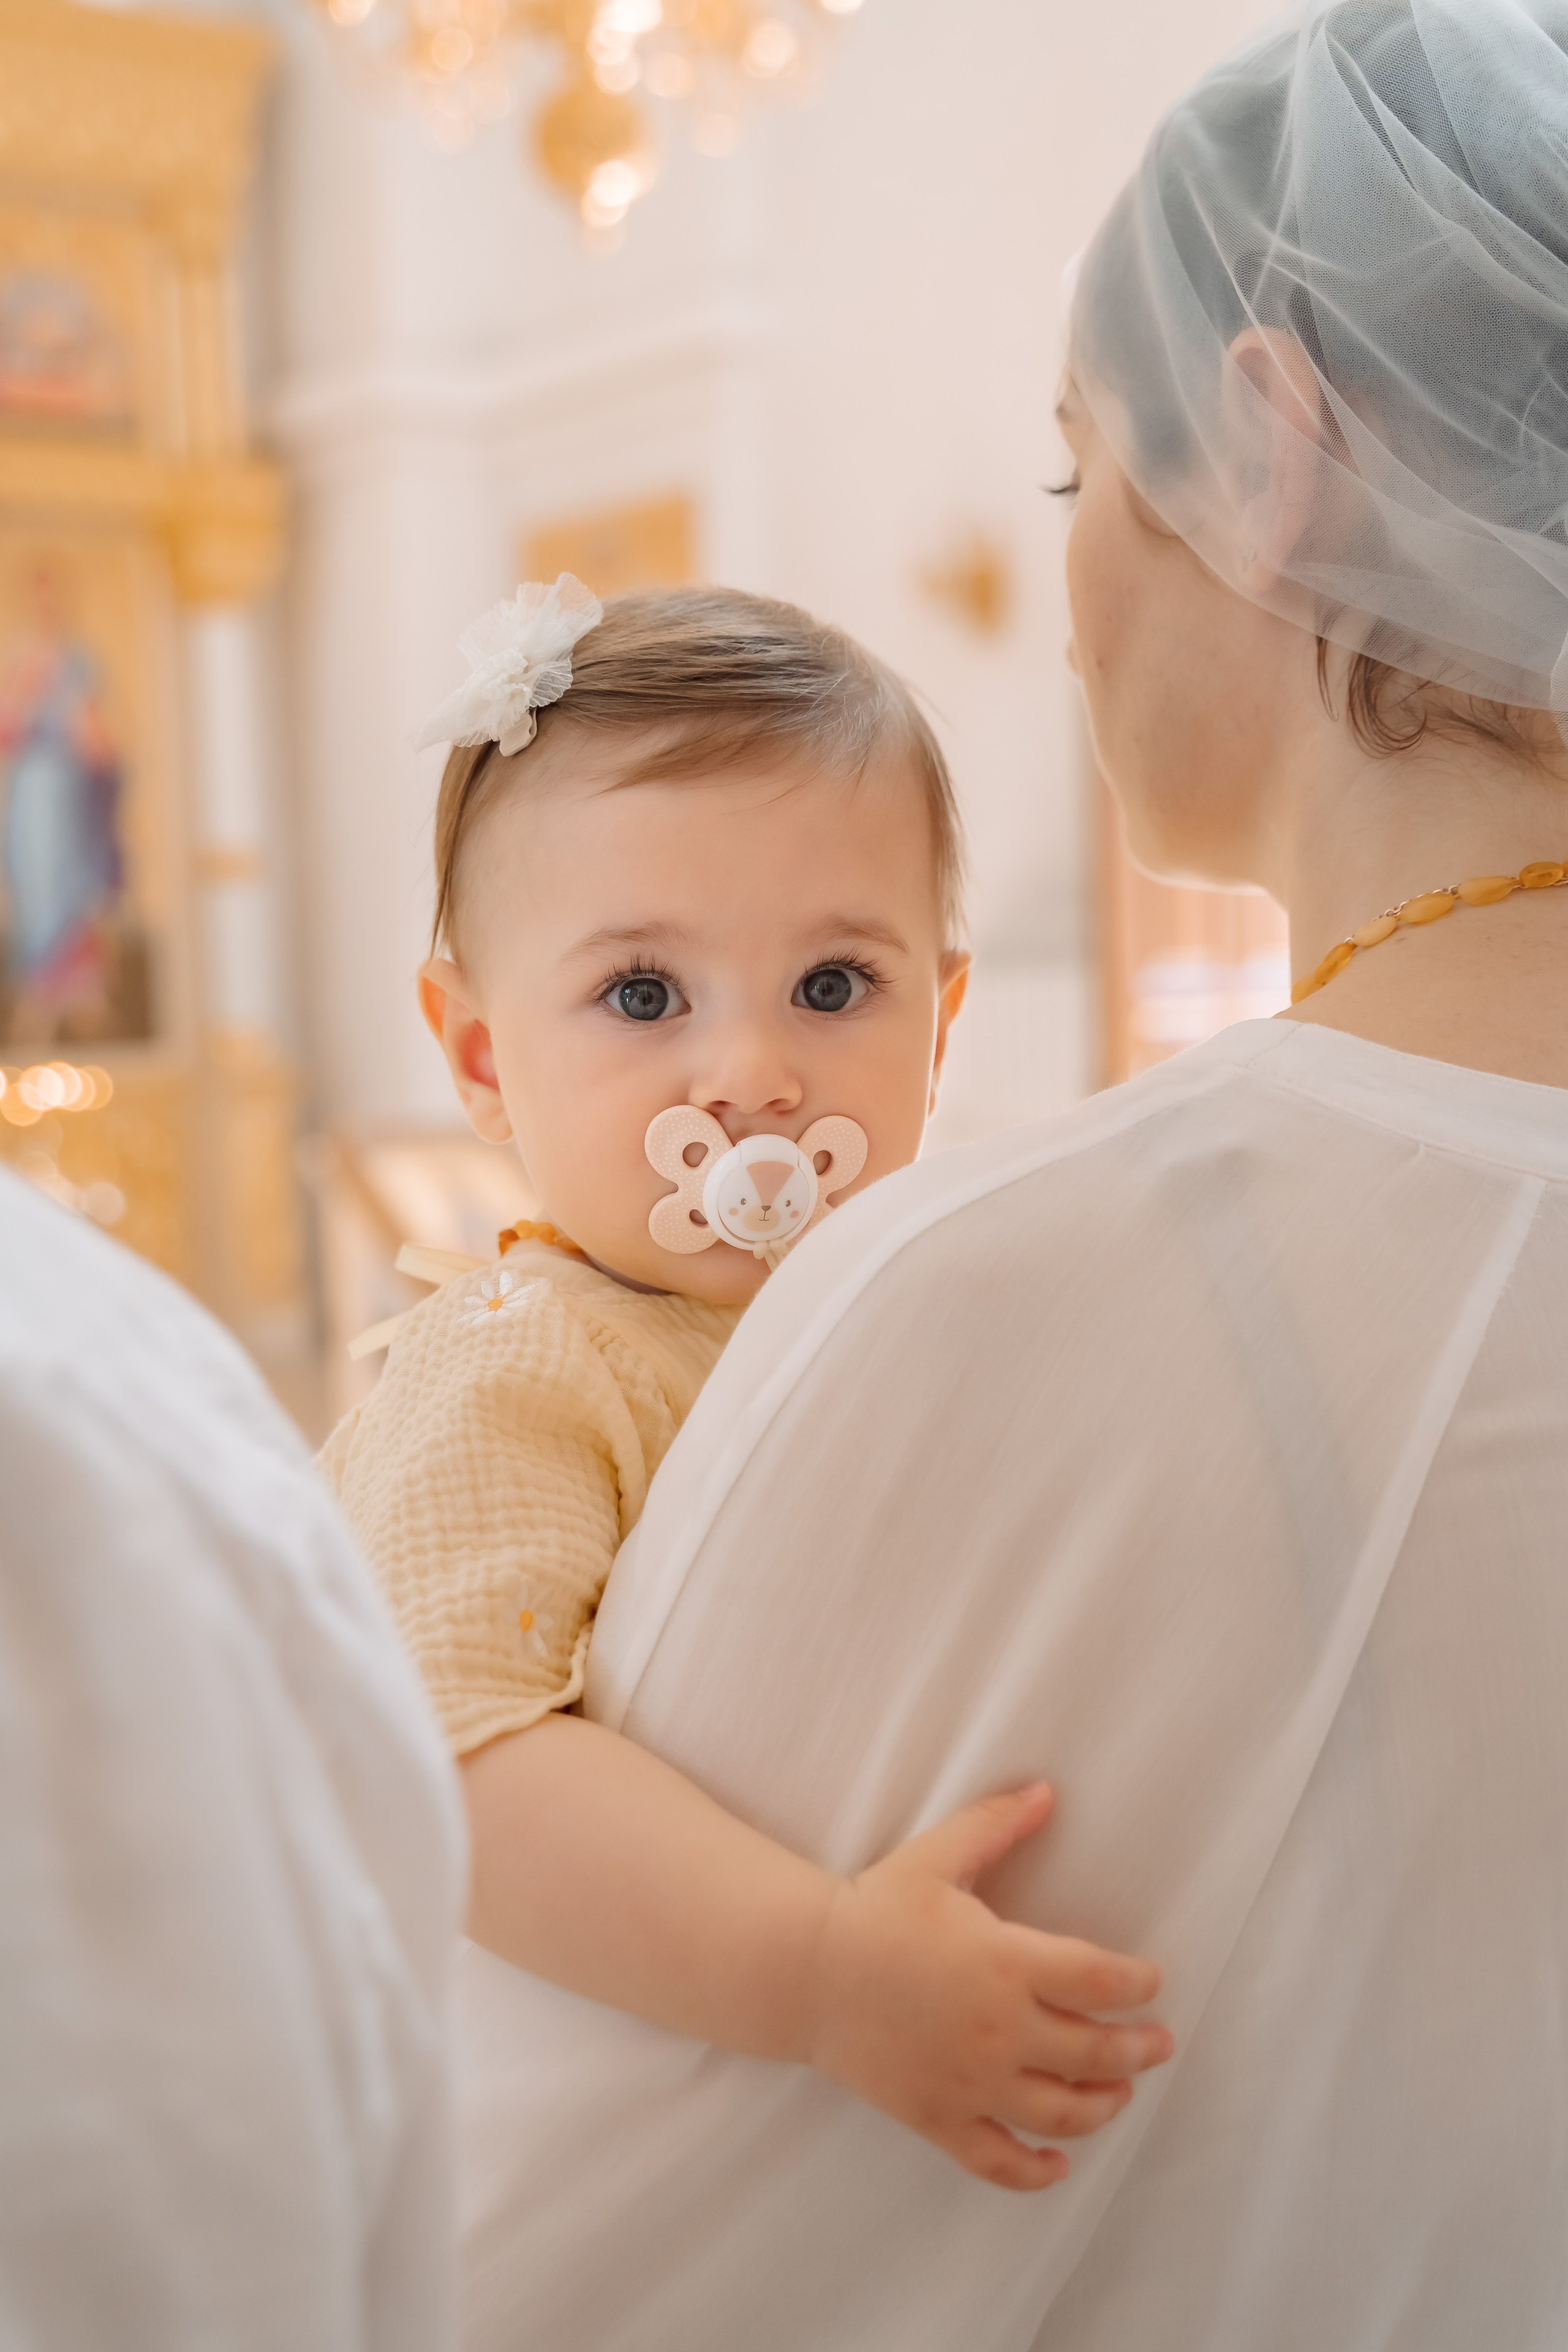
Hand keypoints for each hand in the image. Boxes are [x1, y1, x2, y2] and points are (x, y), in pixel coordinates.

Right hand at [801, 1783, 1171, 2192]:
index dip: (1137, 1984)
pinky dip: (1035, 2172)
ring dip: (1104, 2105)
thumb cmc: (874, 1909)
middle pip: (1095, 2051)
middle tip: (1160, 2044)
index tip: (1152, 1983)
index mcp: (1005, 1961)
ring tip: (1121, 2094)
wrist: (806, 1971)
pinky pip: (999, 2161)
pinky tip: (1057, 2166)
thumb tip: (1046, 1792)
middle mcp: (999, 2028)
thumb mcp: (936, 1856)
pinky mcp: (939, 2117)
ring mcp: (971, 2081)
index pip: (1099, 1979)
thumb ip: (995, 1825)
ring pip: (1061, 2112)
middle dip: (1139, 2049)